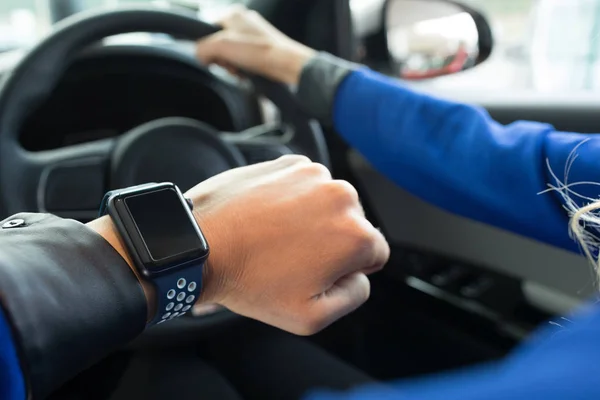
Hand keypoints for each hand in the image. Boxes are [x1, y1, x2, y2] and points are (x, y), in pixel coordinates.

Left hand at [91, 156, 388, 334]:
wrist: (200, 244)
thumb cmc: (250, 280)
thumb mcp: (311, 317)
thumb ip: (353, 296)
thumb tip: (360, 276)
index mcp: (356, 236)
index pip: (375, 254)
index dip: (347, 270)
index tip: (317, 274)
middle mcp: (342, 197)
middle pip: (352, 226)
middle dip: (330, 243)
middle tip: (291, 260)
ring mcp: (314, 175)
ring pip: (327, 204)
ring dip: (310, 219)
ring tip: (274, 239)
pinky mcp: (288, 163)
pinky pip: (304, 185)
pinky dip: (292, 199)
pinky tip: (266, 218)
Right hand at [196, 5, 315, 84]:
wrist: (287, 65)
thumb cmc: (259, 51)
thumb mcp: (222, 47)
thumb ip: (202, 48)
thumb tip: (199, 56)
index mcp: (233, 14)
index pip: (206, 27)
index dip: (206, 45)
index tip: (213, 56)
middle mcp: (244, 22)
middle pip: (219, 43)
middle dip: (221, 59)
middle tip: (229, 65)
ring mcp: (254, 35)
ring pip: (231, 54)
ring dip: (232, 66)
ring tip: (240, 71)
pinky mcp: (262, 50)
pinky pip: (244, 60)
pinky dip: (243, 69)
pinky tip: (248, 74)